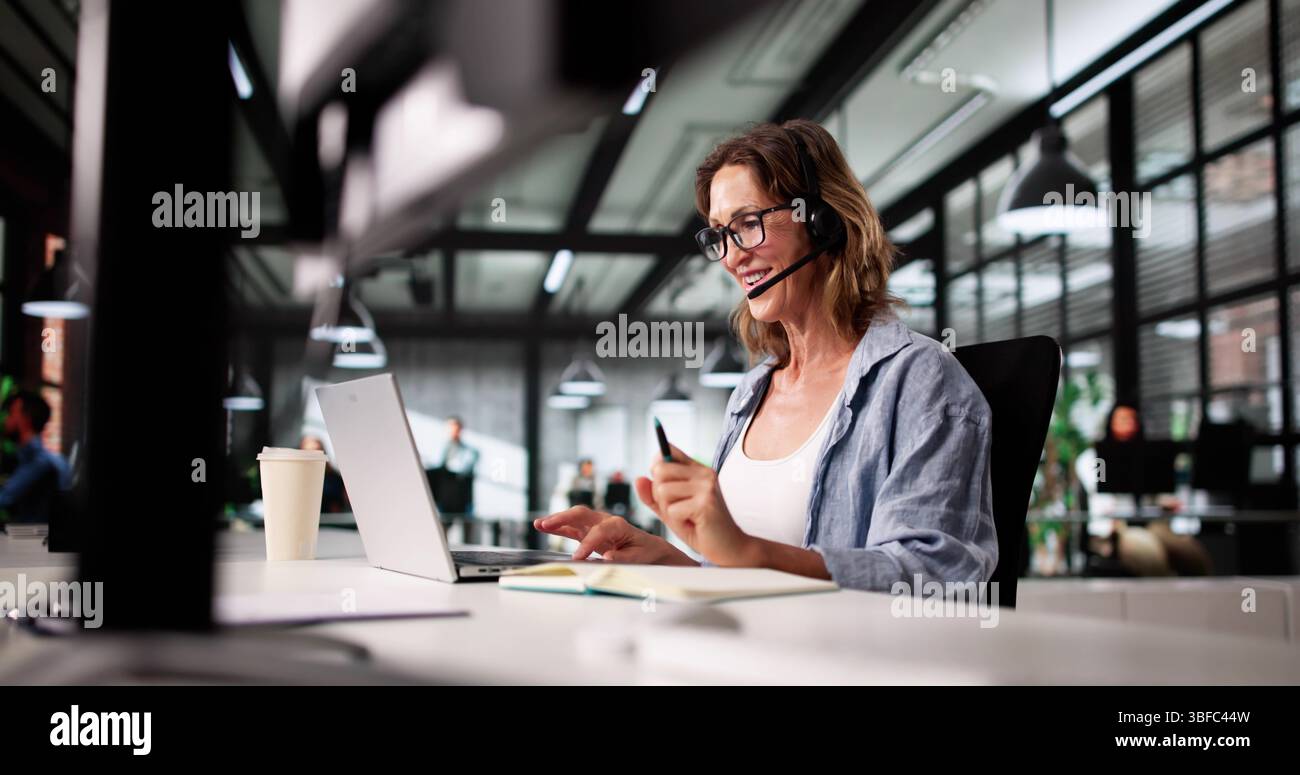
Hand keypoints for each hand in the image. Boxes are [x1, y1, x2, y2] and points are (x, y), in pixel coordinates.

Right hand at [533, 506, 696, 564]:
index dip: (587, 543)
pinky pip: (571, 528)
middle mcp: (605, 521)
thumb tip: (607, 558)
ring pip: (573, 519)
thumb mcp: (639, 557)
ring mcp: (595, 525)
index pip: (598, 531)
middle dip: (563, 518)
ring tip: (539, 524)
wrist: (650, 548)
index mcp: (619, 525)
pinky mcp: (589, 533)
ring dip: (556, 520)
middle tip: (546, 525)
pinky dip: (558, 527)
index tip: (577, 558)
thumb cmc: (645, 552)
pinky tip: (542, 527)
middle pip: (581, 514)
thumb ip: (623, 557)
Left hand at [636, 444, 760, 566]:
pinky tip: (694, 524)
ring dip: (668, 510)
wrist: (729, 548)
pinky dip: (677, 521)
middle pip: (659, 471)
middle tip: (676, 508)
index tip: (663, 485)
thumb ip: (653, 496)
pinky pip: (672, 510)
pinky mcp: (705, 503)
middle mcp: (704, 473)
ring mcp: (706, 487)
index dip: (656, 466)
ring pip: (662, 491)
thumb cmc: (700, 528)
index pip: (668, 450)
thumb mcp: (671, 510)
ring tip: (686, 517)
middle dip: (659, 494)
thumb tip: (638, 479)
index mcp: (698, 469)